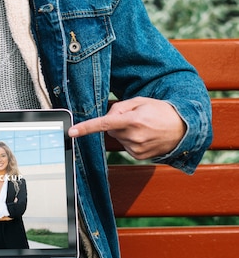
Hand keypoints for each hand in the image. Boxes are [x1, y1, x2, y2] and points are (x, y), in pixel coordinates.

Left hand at [68, 97, 185, 159]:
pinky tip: (144, 136)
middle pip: (110, 130)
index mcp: (134, 120)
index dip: (86, 128)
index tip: (72, 132)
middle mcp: (134, 136)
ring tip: (143, 127)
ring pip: (118, 139)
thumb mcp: (141, 101)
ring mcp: (137, 148)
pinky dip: (131, 141)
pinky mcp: (139, 156)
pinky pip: (125, 147)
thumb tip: (107, 118)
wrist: (184, 129)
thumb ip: (120, 107)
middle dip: (117, 124)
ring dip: (125, 132)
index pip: (104, 124)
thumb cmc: (161, 111)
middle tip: (135, 119)